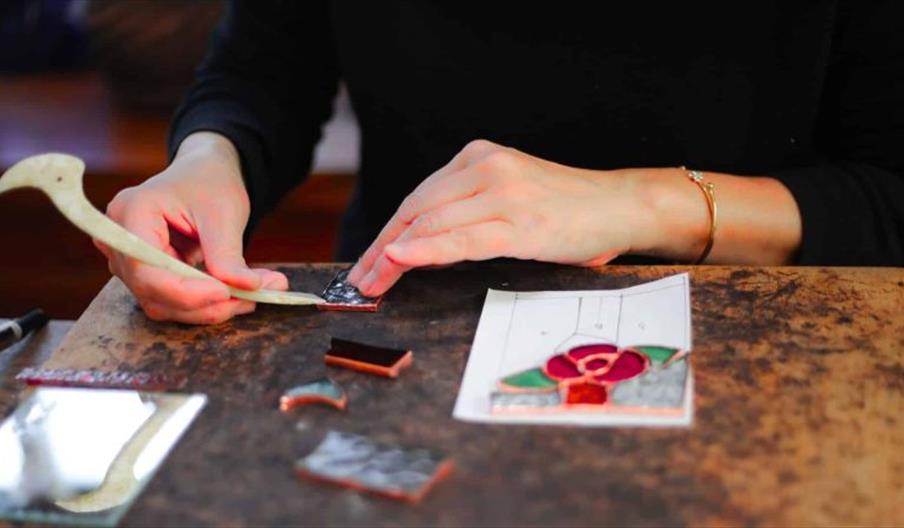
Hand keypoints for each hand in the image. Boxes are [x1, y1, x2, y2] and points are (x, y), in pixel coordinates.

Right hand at [94, 132, 288, 323]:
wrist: (203, 174)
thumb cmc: (209, 182)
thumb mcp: (223, 212)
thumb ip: (228, 254)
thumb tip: (249, 289)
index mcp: (132, 212)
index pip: (145, 268)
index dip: (184, 291)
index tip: (226, 293)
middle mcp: (121, 240)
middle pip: (153, 292)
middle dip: (205, 303)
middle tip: (253, 298)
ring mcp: (130, 261)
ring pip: (164, 304)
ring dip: (210, 308)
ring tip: (254, 295)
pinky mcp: (148, 275)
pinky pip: (173, 301)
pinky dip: (207, 304)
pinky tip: (238, 294)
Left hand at [348, 139, 653, 295]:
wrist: (623, 205)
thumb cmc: (568, 208)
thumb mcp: (510, 193)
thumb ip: (469, 207)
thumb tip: (419, 243)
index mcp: (479, 157)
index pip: (419, 198)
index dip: (387, 233)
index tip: (367, 262)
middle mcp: (486, 167)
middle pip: (416, 210)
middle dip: (381, 249)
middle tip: (358, 281)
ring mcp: (504, 193)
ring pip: (432, 223)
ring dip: (394, 257)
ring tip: (371, 284)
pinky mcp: (521, 223)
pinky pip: (462, 238)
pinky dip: (426, 250)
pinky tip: (401, 260)